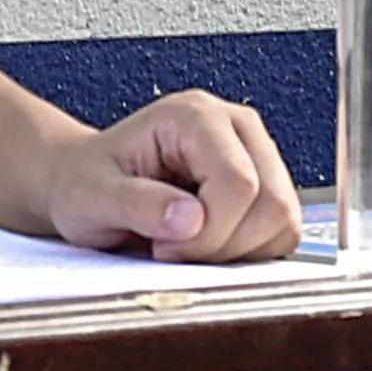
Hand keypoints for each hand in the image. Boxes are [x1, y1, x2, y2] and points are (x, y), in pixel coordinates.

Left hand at [37, 87, 300, 261]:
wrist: (86, 181)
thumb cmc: (86, 182)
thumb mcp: (92, 196)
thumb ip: (138, 204)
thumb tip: (191, 221)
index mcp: (196, 117)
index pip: (239, 184)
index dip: (209, 233)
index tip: (164, 247)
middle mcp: (237, 127)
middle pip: (272, 204)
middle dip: (224, 245)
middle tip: (174, 250)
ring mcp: (258, 154)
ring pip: (284, 221)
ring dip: (237, 252)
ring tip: (187, 245)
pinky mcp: (267, 185)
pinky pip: (282, 233)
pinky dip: (249, 253)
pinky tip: (208, 245)